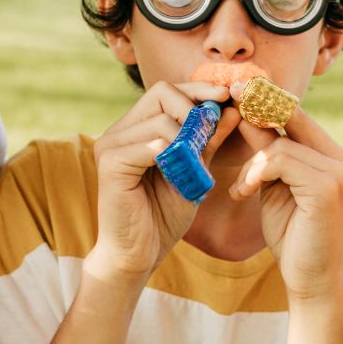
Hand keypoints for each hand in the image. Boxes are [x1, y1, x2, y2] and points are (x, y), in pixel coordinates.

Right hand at [90, 81, 239, 279]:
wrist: (137, 254)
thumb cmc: (163, 215)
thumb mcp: (194, 171)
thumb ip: (208, 141)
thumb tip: (233, 109)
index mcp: (136, 128)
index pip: (167, 90)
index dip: (198, 89)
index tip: (227, 95)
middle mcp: (119, 130)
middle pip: (161, 93)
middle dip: (194, 109)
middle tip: (211, 133)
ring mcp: (110, 144)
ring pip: (160, 121)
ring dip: (188, 141)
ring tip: (197, 168)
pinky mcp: (110, 164)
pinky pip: (148, 145)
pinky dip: (172, 155)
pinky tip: (181, 173)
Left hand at [229, 110, 342, 303]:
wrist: (311, 282)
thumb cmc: (293, 237)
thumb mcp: (275, 186)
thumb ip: (267, 153)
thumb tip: (244, 113)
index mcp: (337, 157)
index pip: (299, 116)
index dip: (267, 101)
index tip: (238, 90)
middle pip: (292, 117)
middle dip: (256, 109)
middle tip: (229, 97)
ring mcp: (341, 171)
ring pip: (280, 143)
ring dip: (251, 165)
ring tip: (242, 190)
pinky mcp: (328, 186)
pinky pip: (279, 160)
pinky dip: (255, 174)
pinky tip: (244, 194)